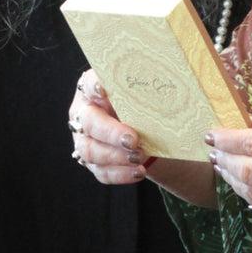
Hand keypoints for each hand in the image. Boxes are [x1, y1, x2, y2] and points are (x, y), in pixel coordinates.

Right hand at [69, 70, 148, 185]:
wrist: (143, 130)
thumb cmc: (140, 103)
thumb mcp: (142, 92)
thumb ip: (145, 86)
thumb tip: (167, 79)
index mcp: (94, 90)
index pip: (88, 84)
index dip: (93, 86)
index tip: (103, 89)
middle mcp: (85, 114)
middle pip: (89, 122)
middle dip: (111, 133)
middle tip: (132, 140)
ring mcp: (85, 140)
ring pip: (91, 150)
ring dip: (116, 156)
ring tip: (138, 157)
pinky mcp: (94, 162)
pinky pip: (102, 171)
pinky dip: (121, 173)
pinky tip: (138, 172)